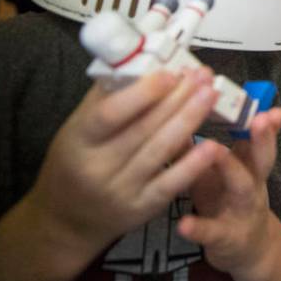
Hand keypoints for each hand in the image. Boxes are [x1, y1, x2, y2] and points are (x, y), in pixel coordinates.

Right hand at [23, 68, 221, 258]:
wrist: (67, 220)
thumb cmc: (75, 162)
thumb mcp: (78, 128)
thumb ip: (106, 96)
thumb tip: (141, 59)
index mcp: (79, 140)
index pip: (110, 114)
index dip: (143, 93)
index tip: (170, 73)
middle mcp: (98, 168)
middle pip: (144, 128)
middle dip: (178, 99)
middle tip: (202, 76)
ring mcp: (121, 190)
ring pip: (161, 151)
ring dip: (190, 120)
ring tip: (211, 94)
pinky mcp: (142, 208)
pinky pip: (172, 183)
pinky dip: (194, 164)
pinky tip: (213, 144)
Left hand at [179, 108, 280, 278]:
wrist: (247, 250)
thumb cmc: (228, 199)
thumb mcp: (223, 171)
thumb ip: (208, 142)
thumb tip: (185, 107)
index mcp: (250, 164)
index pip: (258, 136)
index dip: (261, 118)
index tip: (261, 97)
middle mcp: (253, 183)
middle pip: (262, 157)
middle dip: (262, 137)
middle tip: (259, 116)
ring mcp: (242, 210)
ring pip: (242, 186)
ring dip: (229, 166)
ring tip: (214, 148)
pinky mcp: (226, 237)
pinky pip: (212, 230)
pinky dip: (199, 227)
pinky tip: (183, 222)